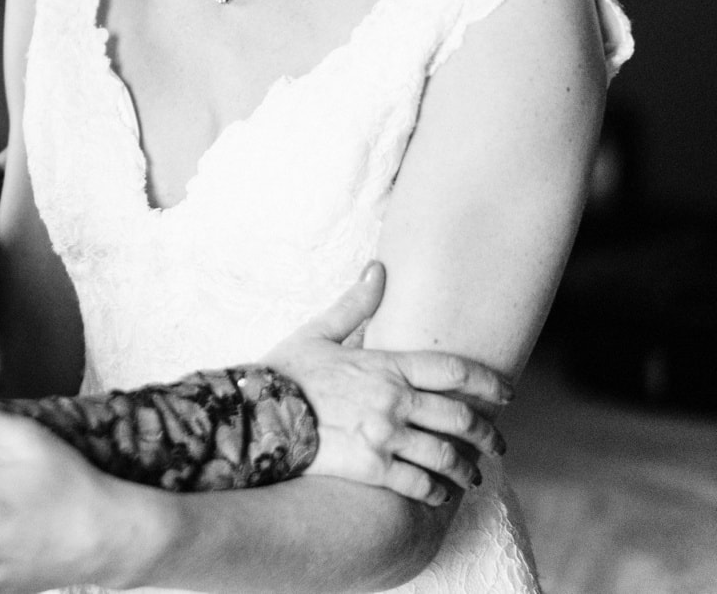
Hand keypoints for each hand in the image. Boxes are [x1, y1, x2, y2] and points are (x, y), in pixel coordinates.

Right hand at [264, 261, 511, 505]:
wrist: (255, 416)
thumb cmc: (285, 373)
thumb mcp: (318, 333)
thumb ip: (355, 305)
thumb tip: (378, 269)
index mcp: (386, 366)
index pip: (455, 372)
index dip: (490, 383)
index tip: (508, 394)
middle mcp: (394, 401)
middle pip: (461, 418)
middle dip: (488, 434)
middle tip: (497, 445)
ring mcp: (386, 437)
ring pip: (447, 456)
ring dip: (467, 468)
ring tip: (473, 475)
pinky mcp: (372, 469)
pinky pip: (420, 485)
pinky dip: (438, 492)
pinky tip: (441, 495)